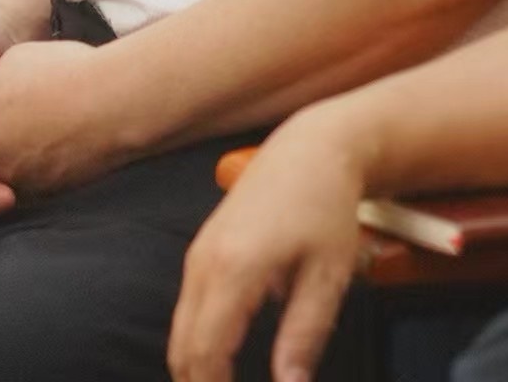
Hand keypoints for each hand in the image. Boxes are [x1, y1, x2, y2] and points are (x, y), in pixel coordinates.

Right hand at [168, 103, 371, 381]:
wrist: (311, 148)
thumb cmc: (325, 206)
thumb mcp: (327, 276)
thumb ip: (303, 337)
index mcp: (234, 269)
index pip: (205, 355)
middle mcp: (204, 262)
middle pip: (182, 350)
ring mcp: (198, 254)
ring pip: (180, 333)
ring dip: (198, 370)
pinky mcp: (202, 250)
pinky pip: (187, 312)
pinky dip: (198, 346)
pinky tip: (225, 365)